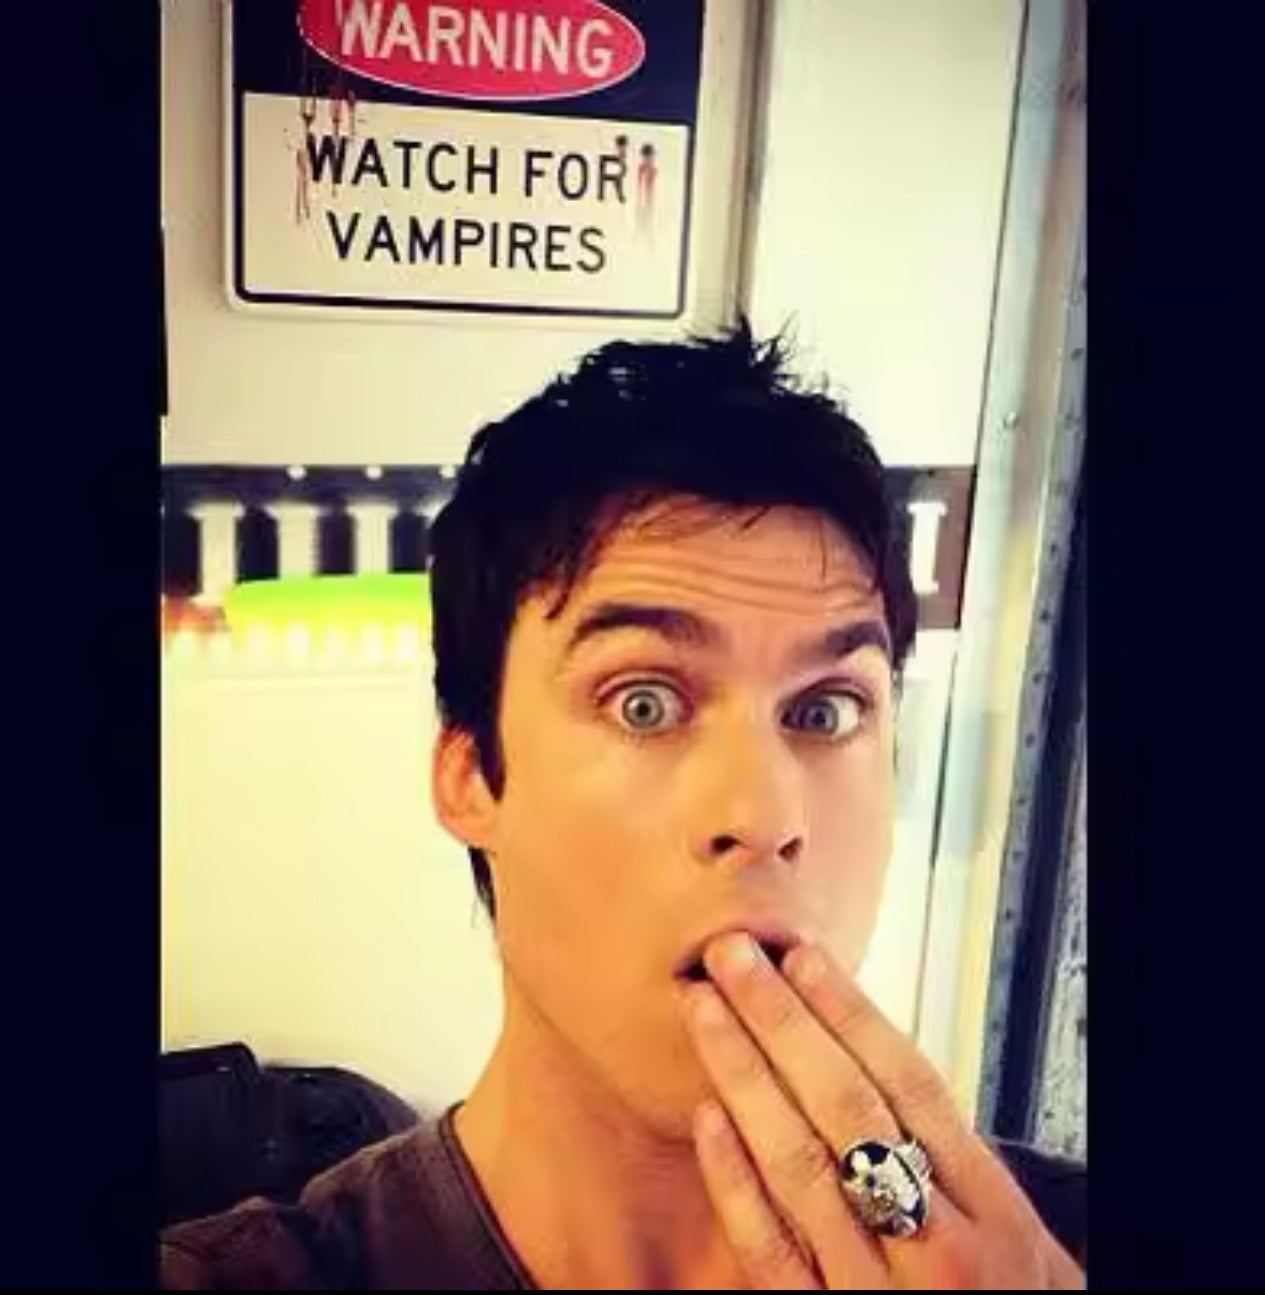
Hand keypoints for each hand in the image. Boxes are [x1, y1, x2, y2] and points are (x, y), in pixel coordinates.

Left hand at [680, 934, 1083, 1288]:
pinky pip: (772, 1252)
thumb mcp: (1022, 1246)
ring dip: (744, 1076)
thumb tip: (870, 1056)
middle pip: (849, 1109)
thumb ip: (954, 1164)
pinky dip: (734, 1181)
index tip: (802, 956)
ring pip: (801, 1166)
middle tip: (733, 957)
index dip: (851, 1013)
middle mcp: (940, 1253)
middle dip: (783, 1023)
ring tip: (706, 1010)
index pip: (913, 1087)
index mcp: (995, 1217)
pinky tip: (706, 1115)